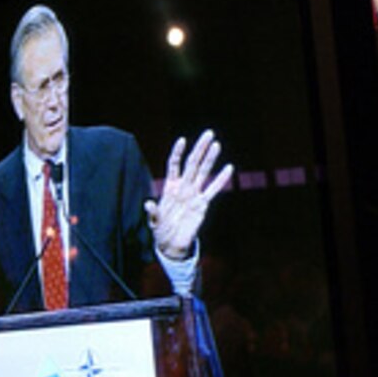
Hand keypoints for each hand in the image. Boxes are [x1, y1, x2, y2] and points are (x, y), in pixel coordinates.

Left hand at [145, 129, 232, 259]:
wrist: (171, 243)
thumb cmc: (160, 229)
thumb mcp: (153, 220)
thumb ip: (152, 212)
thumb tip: (148, 203)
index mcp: (169, 187)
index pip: (174, 165)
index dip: (177, 153)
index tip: (183, 140)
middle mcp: (183, 187)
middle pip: (192, 163)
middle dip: (199, 148)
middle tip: (209, 133)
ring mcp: (194, 194)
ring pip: (204, 172)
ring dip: (210, 159)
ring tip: (217, 144)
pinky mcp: (203, 204)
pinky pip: (213, 190)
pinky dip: (221, 179)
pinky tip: (229, 168)